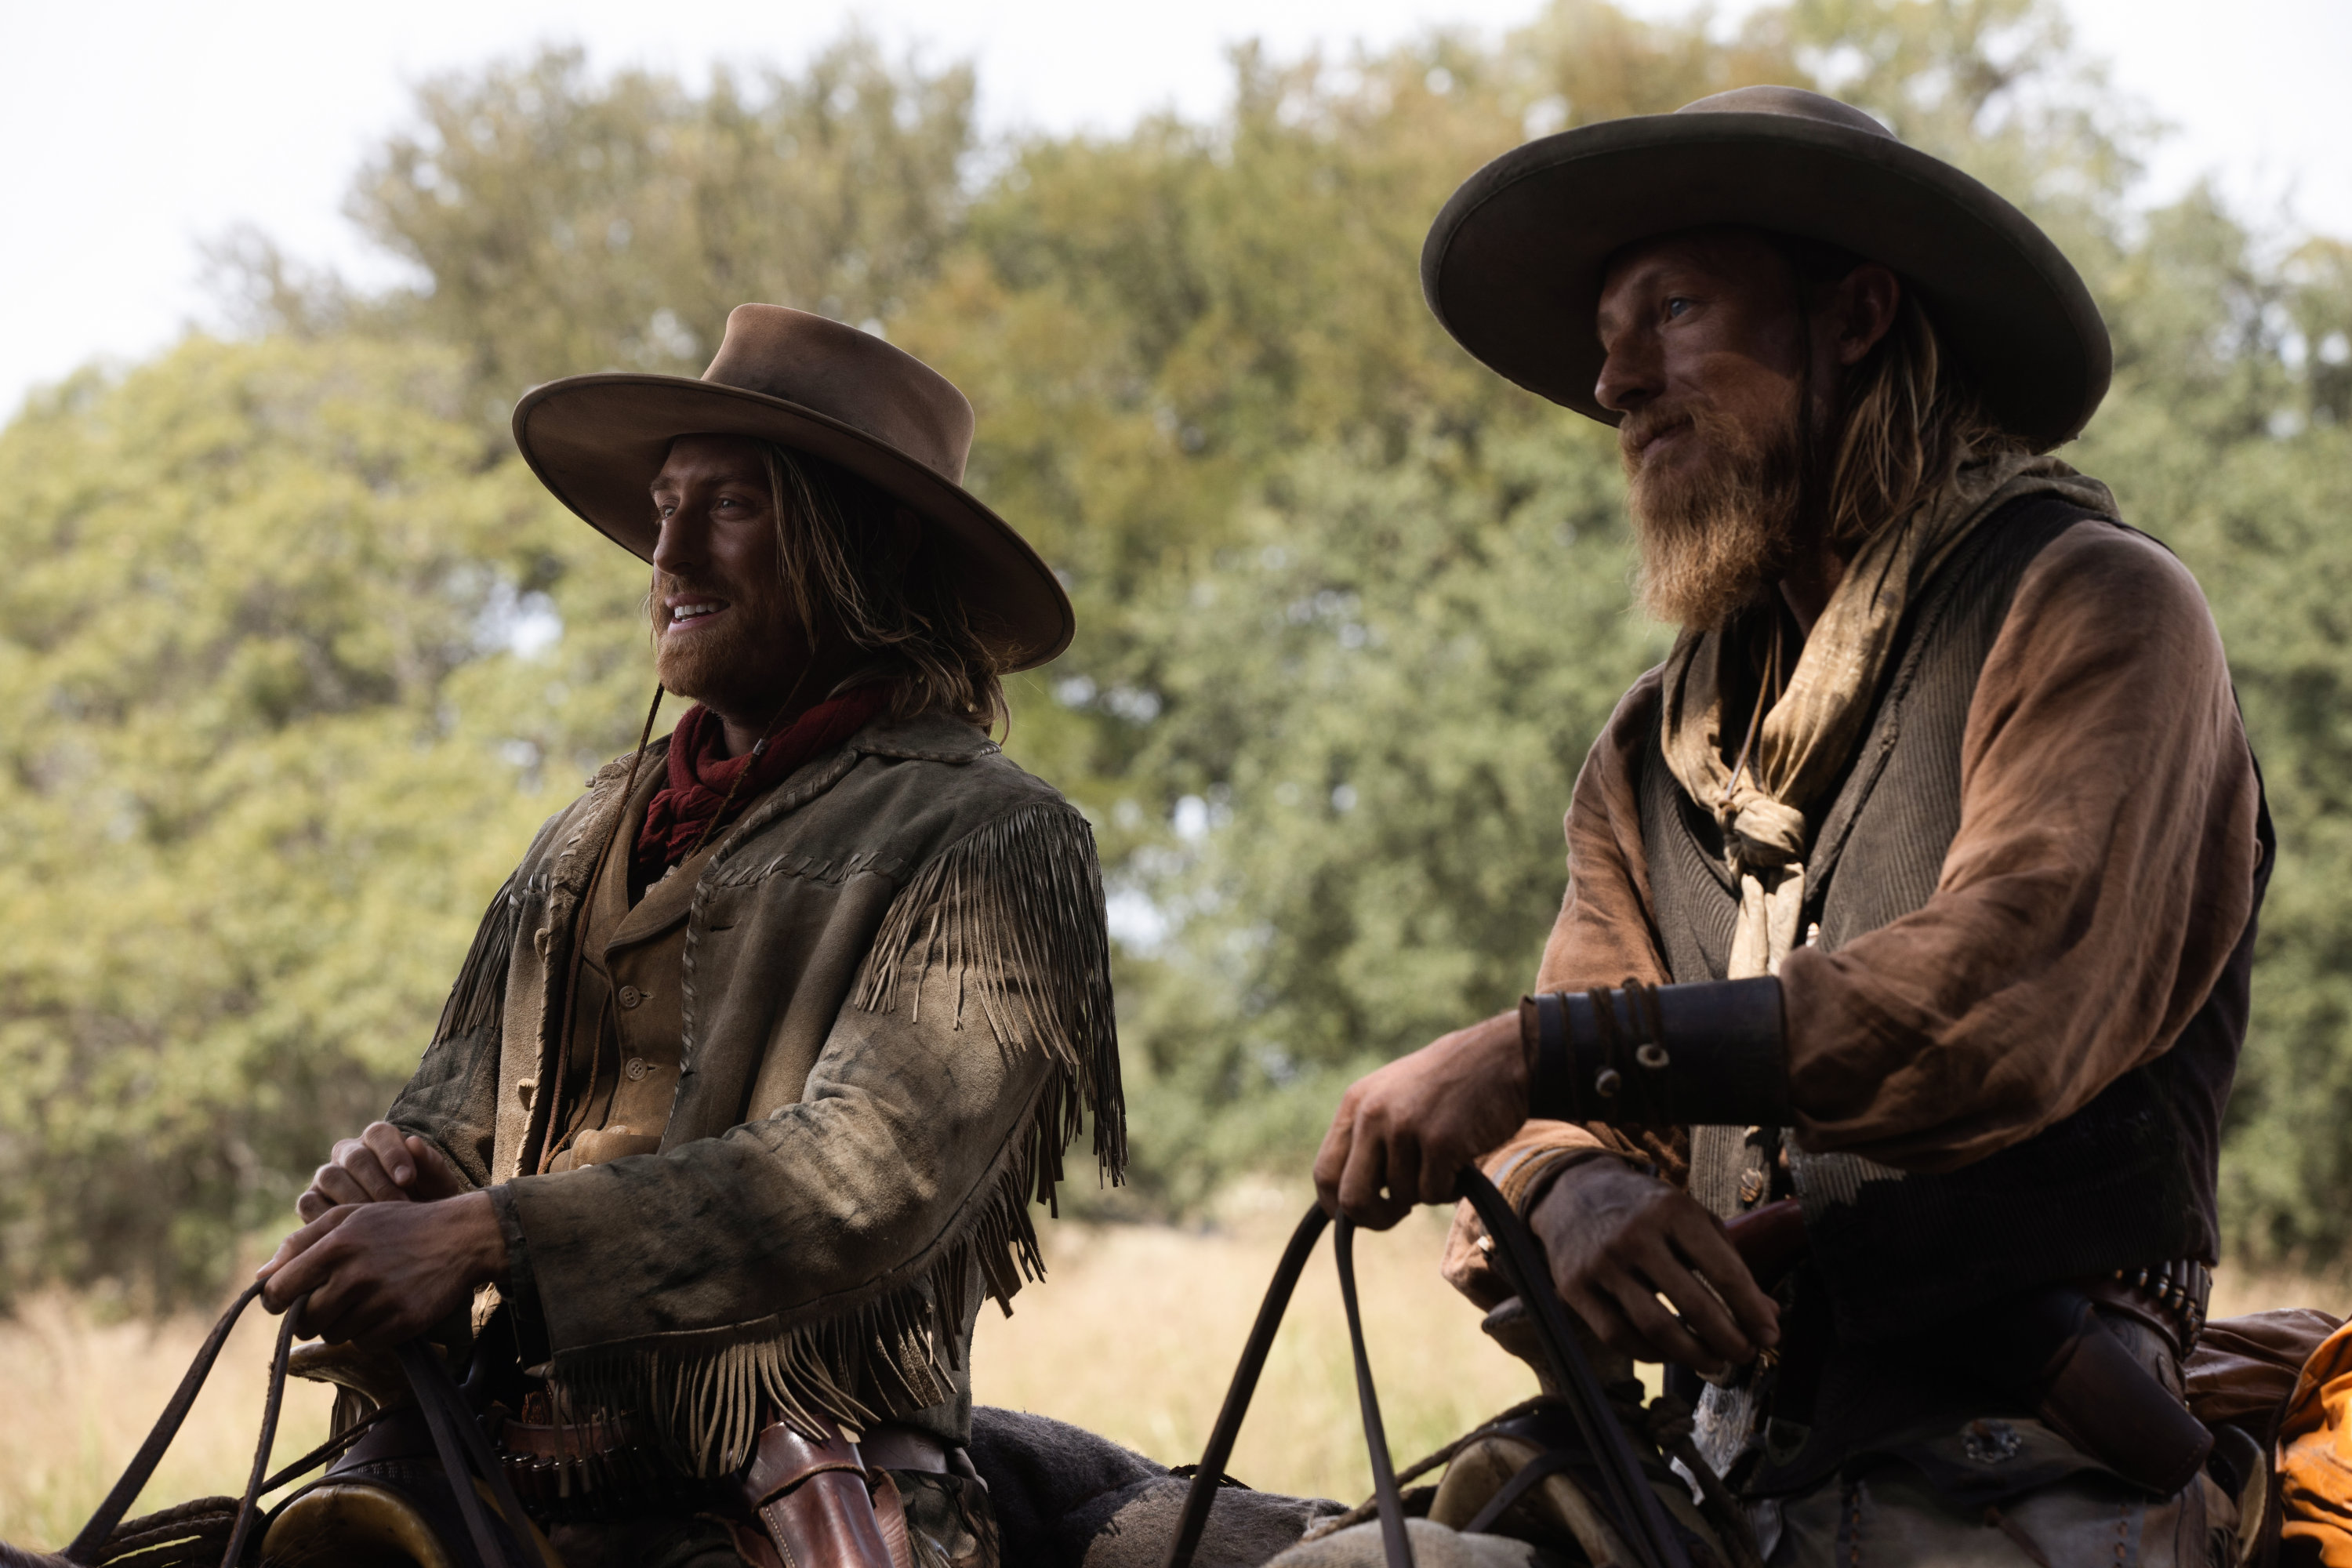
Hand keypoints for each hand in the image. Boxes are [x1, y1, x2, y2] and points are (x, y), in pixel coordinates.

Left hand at [257, 1191, 507, 1347]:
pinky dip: (371, 1333)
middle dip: (311, 1315)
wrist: (460, 1236)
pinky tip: (386, 1309)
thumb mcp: (349, 1218)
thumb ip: (301, 1243)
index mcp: (336, 1245)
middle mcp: (355, 1274)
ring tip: (366, 1299)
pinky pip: (365, 1344)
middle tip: (333, 1299)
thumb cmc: (398, 1224)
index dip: (276, 1300)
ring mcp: (380, 1300)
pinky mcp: (402, 1322)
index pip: (278, 1291)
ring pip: (334, 1335)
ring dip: (344, 1323)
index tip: (288, 1299)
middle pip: (304, 1321)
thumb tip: (261, 1275)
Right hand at [297, 1122, 466, 1220]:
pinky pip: (309, 1203)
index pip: (378, 1134)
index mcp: (379, 1139)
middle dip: (378, 1183)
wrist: (406, 1234)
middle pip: (355, 1157)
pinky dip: (326, 1217)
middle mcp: (348, 1152)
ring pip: (330, 1177)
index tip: (408, 1179)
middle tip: (398, 1207)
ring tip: (378, 1224)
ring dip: (354, 1200)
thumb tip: (414, 1142)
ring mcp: (326, 1176)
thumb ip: (431, 1165)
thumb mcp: (437, 1188)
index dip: (392, 1154)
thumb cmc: (425, 1202)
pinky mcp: (310, 1200)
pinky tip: (351, 1233)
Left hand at [1315, 1011, 1528, 1228]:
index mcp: (1355, 1104)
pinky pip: (1434, 1194)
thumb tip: (1347, 1200)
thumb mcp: (1391, 1096)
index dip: (1339, 1204)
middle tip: (1399, 1213)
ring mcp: (1404, 1127)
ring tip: (1444, 1160)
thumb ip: (1366, 1137)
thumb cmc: (1446, 1085)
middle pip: (1353, 1198)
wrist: (1498, 1057)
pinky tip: (1462, 1162)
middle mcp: (1372, 1115)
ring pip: (1402, 1197)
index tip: (1362, 1212)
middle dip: (1376, 1217)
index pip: (1324, 1172)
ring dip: (1425, 1191)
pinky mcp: (1440, 1142)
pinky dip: (1450, 1190)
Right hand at [1530, 1158, 1778, 1374]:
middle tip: (1745, 1354)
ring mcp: (1601, 1263)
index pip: (1723, 1271)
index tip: (1770, 1335)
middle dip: (1728, 1339)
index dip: (1751, 1310)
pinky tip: (1671, 1353)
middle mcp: (1635, 1236)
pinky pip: (1618, 1336)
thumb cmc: (1644, 1209)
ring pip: (1655, 1328)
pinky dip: (1651, 1354)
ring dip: (1693, 1355)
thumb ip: (1729, 1262)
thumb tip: (1768, 1316)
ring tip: (1713, 1361)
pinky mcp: (1575, 1287)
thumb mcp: (1690, 1218)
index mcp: (1672, 1211)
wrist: (1571, 1192)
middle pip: (1693, 1305)